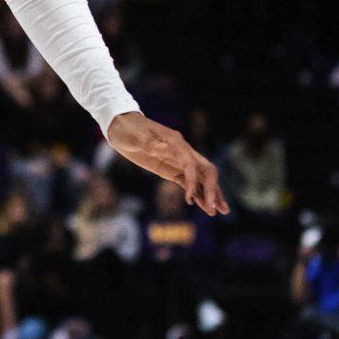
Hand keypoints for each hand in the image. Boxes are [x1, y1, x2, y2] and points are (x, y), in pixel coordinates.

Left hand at [105, 112, 227, 214]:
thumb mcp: (136, 136)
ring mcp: (178, 161)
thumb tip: (163, 148)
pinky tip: (204, 206)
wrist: (121, 126)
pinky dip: (197, 194)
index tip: (190, 199)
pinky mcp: (171, 169)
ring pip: (201, 179)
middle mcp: (182, 152)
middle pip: (205, 171)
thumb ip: (150, 143)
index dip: (193, 182)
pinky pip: (188, 183)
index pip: (192, 165)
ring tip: (218, 212)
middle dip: (213, 189)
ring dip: (210, 194)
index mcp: (176, 142)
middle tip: (215, 209)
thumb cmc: (128, 129)